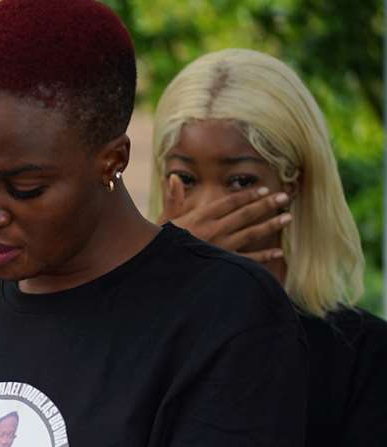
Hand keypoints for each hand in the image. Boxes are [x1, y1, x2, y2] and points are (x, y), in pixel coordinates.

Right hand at [161, 176, 290, 262]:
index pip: (229, 202)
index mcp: (200, 218)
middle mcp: (213, 230)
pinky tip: (278, 253)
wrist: (159, 269)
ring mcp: (220, 248)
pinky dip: (263, 257)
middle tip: (284, 197)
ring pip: (250, 233)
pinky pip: (247, 260)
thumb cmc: (159, 245)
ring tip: (288, 218)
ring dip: (270, 225)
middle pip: (245, 214)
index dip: (247, 195)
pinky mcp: (222, 264)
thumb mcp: (163, 222)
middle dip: (266, 204)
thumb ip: (173, 200)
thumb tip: (173, 177)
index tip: (263, 190)